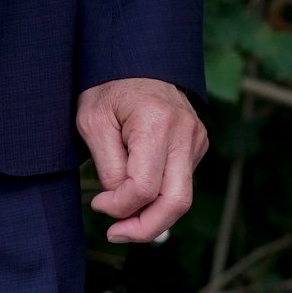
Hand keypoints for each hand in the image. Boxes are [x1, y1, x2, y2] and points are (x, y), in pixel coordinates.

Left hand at [78, 79, 206, 244]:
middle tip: (117, 233)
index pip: (143, 188)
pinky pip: (181, 182)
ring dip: (152, 215)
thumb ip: (109, 168)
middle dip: (146, 229)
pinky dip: (159, 195)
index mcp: (156, 123)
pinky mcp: (198, 144)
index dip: (118, 207)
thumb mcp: (93, 123)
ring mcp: (197, 138)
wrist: (137, 58)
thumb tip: (121, 205)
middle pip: (176, 203)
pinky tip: (137, 190)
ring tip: (124, 217)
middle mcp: (185, 132)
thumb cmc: (108, 89)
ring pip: (181, 197)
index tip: (97, 203)